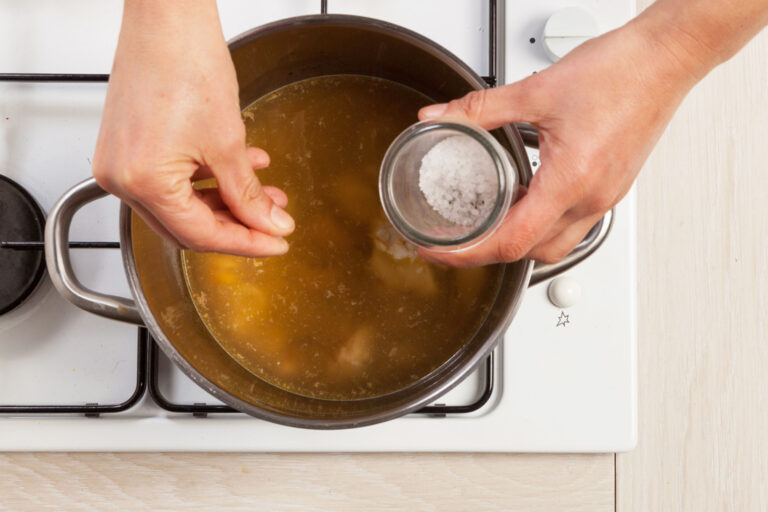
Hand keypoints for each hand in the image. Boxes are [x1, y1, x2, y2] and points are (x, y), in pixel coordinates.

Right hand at [92, 1, 293, 256]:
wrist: (166, 16)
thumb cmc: (186, 61)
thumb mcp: (228, 142)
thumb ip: (249, 194)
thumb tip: (270, 225)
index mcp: (142, 182)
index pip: (200, 235)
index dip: (245, 243)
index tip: (276, 243)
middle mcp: (121, 178)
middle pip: (187, 226)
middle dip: (237, 226)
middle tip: (273, 224)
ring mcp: (120, 163)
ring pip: (182, 203)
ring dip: (227, 202)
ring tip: (267, 195)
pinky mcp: (127, 147)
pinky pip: (171, 179)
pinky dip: (207, 179)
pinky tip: (241, 169)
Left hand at [416, 16, 705, 266]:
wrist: (665, 59)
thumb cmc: (618, 72)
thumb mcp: (534, 91)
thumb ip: (479, 109)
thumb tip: (440, 118)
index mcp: (571, 182)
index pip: (510, 242)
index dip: (467, 254)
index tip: (440, 251)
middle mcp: (591, 199)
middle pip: (531, 253)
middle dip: (488, 253)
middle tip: (454, 240)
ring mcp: (605, 198)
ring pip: (554, 245)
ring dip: (518, 241)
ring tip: (486, 222)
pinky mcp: (612, 188)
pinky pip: (571, 223)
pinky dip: (541, 222)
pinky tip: (523, 197)